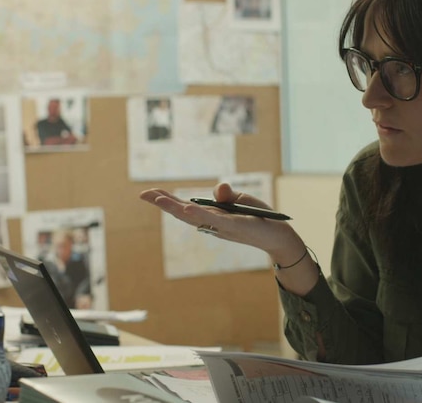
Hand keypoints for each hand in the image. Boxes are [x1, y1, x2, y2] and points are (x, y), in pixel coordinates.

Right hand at [140, 183, 300, 257]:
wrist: (278, 233)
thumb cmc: (257, 217)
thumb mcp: (239, 200)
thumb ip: (225, 194)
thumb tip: (219, 188)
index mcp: (210, 217)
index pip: (184, 208)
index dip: (167, 201)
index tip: (149, 193)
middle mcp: (212, 223)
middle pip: (183, 213)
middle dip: (163, 204)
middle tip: (143, 195)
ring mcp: (222, 226)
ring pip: (195, 217)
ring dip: (175, 208)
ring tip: (158, 200)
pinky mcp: (235, 225)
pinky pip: (215, 220)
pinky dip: (201, 214)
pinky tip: (187, 208)